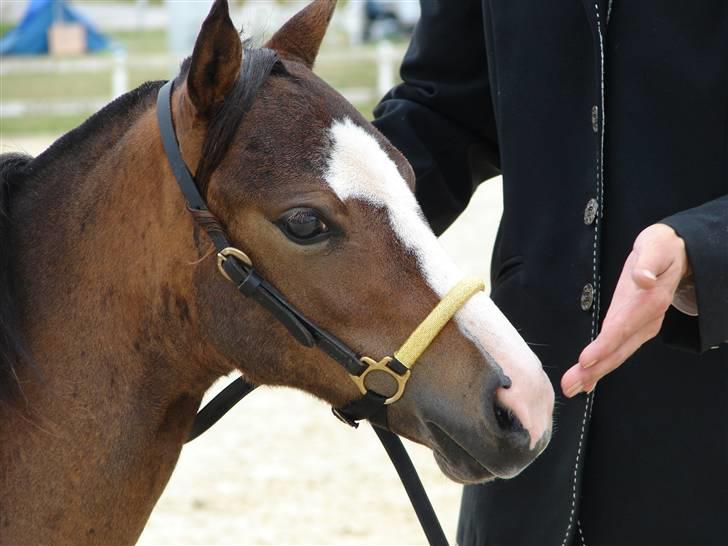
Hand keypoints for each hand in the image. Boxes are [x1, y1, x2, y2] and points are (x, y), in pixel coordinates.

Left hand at [561, 223, 689, 397]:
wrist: (675, 254)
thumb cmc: (660, 249)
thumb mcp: (656, 246)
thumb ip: (648, 262)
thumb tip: (642, 277)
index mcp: (648, 301)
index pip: (622, 327)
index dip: (604, 345)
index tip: (585, 360)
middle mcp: (646, 320)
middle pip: (617, 349)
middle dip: (593, 369)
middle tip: (569, 386)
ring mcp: (642, 327)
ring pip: (616, 354)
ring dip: (594, 373)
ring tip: (572, 388)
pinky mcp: (636, 329)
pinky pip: (617, 351)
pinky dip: (601, 366)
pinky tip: (587, 381)